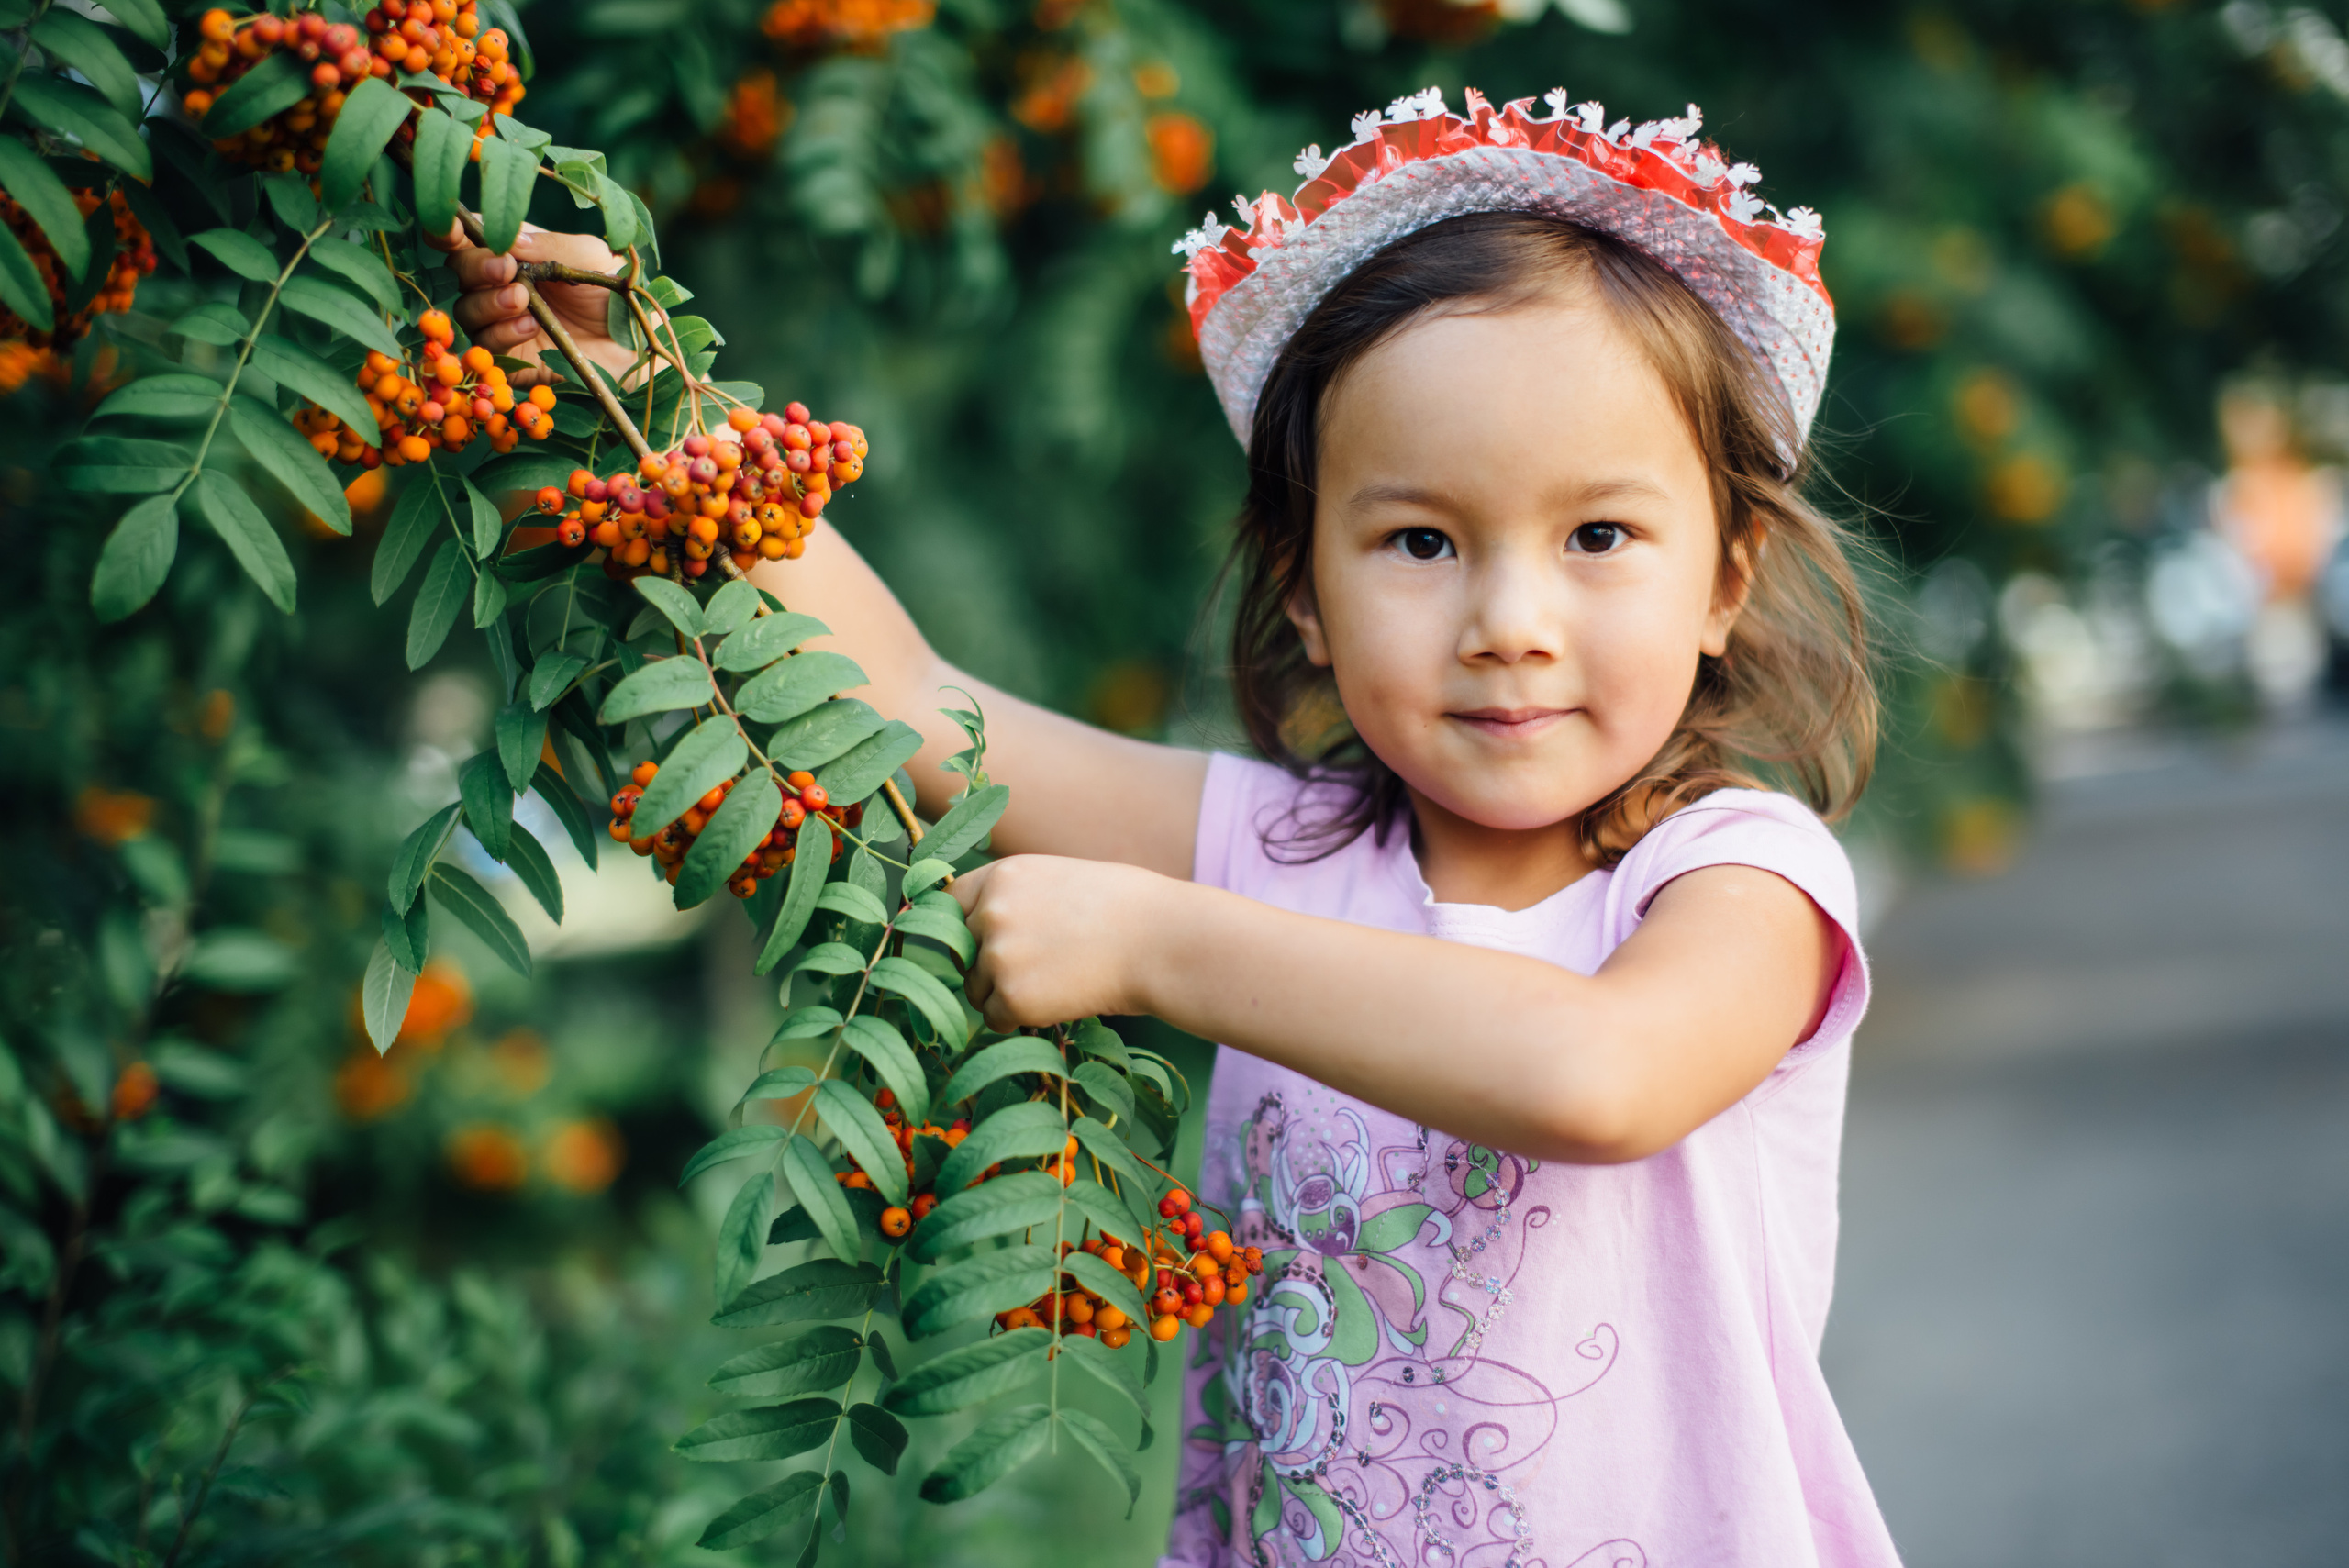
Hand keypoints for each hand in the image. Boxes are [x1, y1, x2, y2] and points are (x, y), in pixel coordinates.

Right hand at [424, 221, 639, 387]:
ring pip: (466, 309)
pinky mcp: (509, 359)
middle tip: (505, 269)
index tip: (452, 231)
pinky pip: (486, 346)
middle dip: (476, 267)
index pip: (466, 237)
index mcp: (511, 251)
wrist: (636, 343)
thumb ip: (548, 246)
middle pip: (458, 271)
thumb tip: (507, 240)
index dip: (448, 231)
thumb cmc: (611, 292)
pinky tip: (529, 326)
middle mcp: (497, 285)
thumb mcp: (587, 256)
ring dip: (488, 301)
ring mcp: (500, 323)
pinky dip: (502, 333)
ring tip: (522, 299)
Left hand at [950, 855, 1166, 1029]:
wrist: (1161, 941)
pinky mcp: (1013, 996)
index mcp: (1003, 875)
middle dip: (987, 967)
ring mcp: (998, 955)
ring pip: (976, 990)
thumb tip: (982, 929)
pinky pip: (996, 1020)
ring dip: (1005, 996)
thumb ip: (1016, 899)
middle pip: (961, 952)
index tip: (981, 945)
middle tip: (1035, 971)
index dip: (963, 929)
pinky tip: (1058, 1004)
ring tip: (1055, 985)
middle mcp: (991, 911)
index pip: (949, 905)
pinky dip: (1021, 1021)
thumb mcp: (1060, 880)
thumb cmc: (1126, 910)